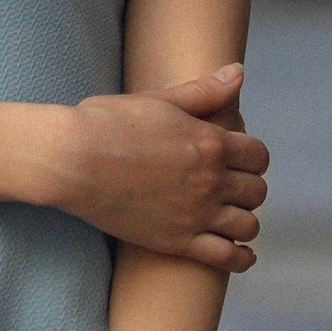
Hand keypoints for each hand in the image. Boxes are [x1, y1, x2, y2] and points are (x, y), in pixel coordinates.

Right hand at [56, 65, 266, 267]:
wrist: (72, 159)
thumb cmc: (108, 122)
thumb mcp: (159, 100)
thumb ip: (204, 91)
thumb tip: (238, 72)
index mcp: (210, 142)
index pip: (258, 156)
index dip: (252, 157)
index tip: (239, 160)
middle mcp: (211, 180)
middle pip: (257, 191)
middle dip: (248, 187)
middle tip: (231, 187)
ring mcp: (196, 214)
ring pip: (248, 225)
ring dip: (244, 220)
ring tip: (230, 216)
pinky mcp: (177, 242)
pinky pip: (227, 258)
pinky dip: (241, 258)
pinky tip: (240, 253)